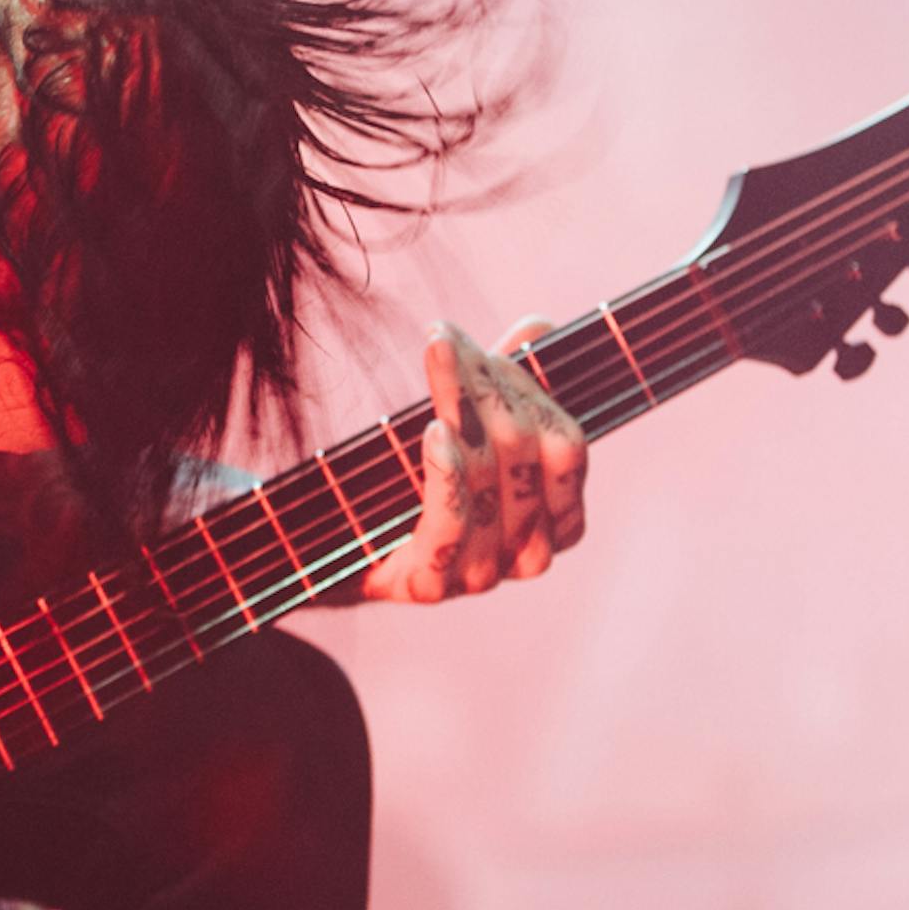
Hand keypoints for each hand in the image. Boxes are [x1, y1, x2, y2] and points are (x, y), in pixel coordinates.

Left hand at [366, 319, 589, 601]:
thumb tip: (539, 324)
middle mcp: (529, 554)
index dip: (530, 388)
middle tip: (446, 341)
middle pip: (526, 453)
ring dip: (463, 408)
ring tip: (438, 360)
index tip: (487, 341)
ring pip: (489, 479)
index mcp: (557, 521)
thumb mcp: (468, 431)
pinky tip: (434, 429)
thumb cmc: (414, 485)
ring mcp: (482, 574)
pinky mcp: (431, 586)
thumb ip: (507, 385)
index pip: (566, 446)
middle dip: (487, 385)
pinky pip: (451, 525)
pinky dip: (447, 472)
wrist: (342, 552)